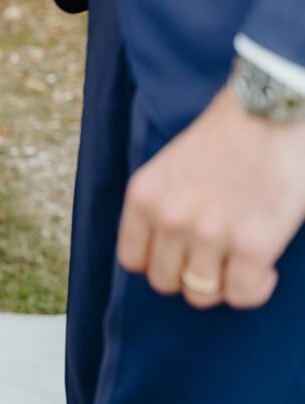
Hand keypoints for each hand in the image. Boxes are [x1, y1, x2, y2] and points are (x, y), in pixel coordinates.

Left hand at [117, 85, 304, 308]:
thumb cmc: (225, 135)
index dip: (158, 263)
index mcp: (144, 196)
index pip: (132, 260)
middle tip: (214, 260)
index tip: (180, 256)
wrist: (271, 109)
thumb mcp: (170, 166)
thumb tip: (165, 249)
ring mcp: (210, 234)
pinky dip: (254, 289)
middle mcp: (170, 218)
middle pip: (165, 281)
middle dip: (189, 275)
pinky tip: (265, 269)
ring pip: (201, 294)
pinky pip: (243, 294)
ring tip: (240, 264)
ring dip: (222, 284)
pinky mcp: (253, 244)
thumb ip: (161, 205)